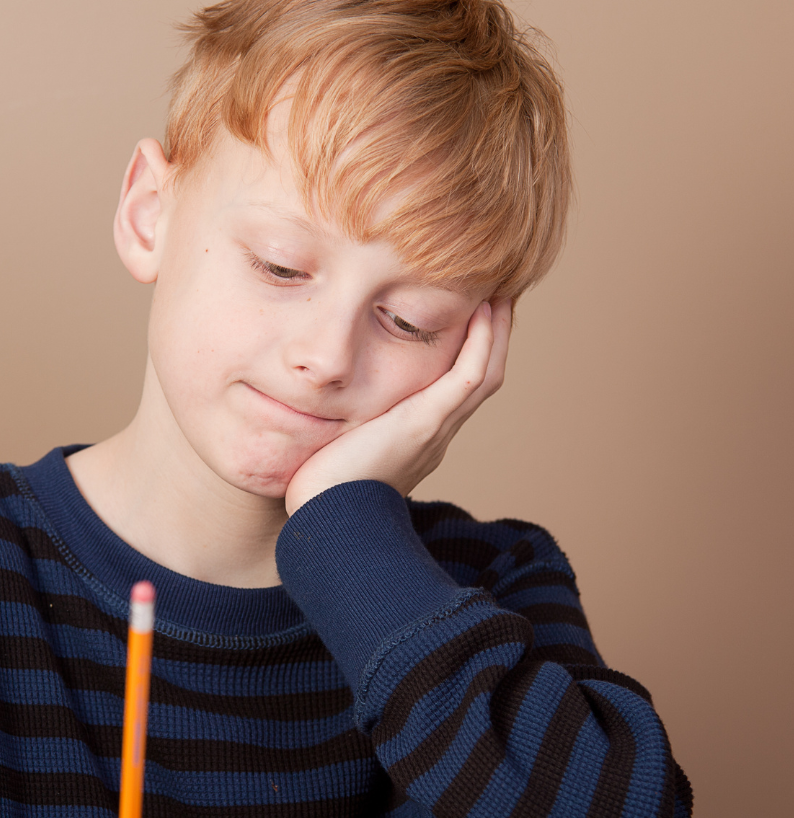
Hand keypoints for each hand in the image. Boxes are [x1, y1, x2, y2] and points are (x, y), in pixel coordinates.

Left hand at [284, 297, 511, 514]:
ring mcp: (435, 431)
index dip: (468, 352)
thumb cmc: (318, 494)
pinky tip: (484, 312)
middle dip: (491, 337)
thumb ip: (339, 426)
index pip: (456, 388)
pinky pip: (468, 378)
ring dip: (495, 332)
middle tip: (498, 296)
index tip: (469, 317)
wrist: (324, 525)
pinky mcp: (424, 425)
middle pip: (481, 378)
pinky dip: (481, 344)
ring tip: (500, 292)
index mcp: (418, 440)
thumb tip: (318, 406)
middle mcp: (436, 435)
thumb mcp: (334, 448)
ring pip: (483, 374)